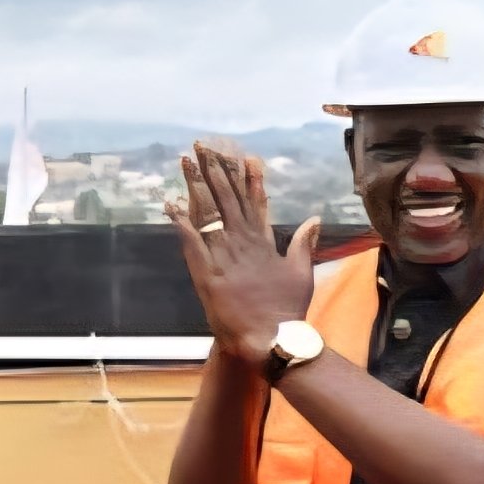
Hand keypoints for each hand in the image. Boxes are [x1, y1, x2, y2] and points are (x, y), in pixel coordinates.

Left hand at [166, 142, 319, 372]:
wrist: (271, 338)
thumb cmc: (286, 309)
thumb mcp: (301, 271)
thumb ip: (304, 243)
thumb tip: (314, 219)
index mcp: (264, 240)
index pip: (253, 200)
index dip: (245, 175)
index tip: (240, 153)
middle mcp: (243, 242)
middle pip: (227, 198)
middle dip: (215, 170)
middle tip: (204, 145)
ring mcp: (224, 255)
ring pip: (208, 212)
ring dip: (196, 185)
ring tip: (186, 160)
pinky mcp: (206, 272)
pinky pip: (190, 241)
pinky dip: (180, 221)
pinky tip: (169, 202)